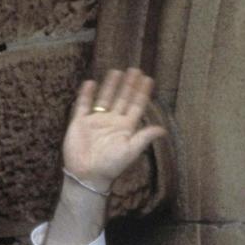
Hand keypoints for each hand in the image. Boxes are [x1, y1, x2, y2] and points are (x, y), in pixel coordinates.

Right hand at [61, 67, 166, 190]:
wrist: (88, 174)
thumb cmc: (111, 165)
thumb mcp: (131, 150)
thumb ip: (145, 137)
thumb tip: (164, 130)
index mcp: (126, 128)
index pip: (136, 106)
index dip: (142, 93)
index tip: (148, 79)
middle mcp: (112, 122)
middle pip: (122, 99)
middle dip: (129, 85)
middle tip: (135, 69)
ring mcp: (96, 121)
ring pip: (105, 99)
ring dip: (111, 85)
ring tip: (117, 71)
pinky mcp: (80, 123)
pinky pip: (83, 105)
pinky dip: (87, 94)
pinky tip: (91, 83)